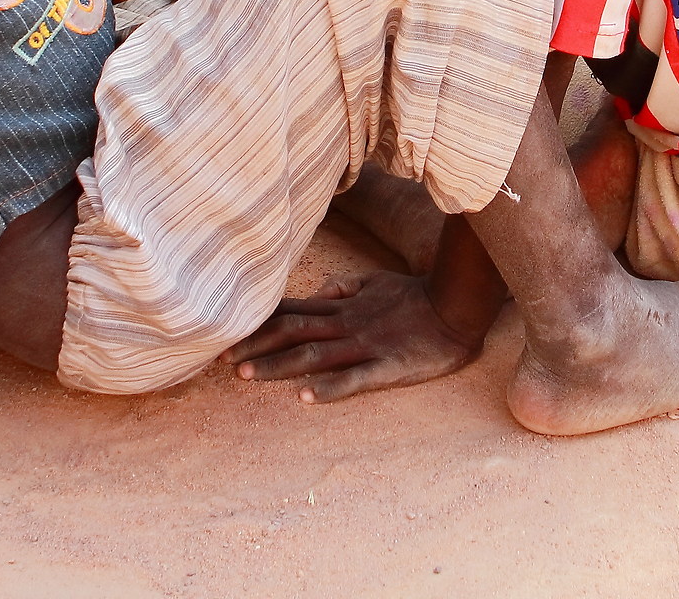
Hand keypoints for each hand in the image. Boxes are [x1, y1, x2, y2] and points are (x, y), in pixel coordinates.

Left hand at [223, 271, 481, 401]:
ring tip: (247, 376)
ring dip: (278, 365)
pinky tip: (307, 396)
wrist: (457, 305)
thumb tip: (320, 288)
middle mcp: (346, 323)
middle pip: (292, 333)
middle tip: (220, 361)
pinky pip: (355, 378)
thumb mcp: (377, 281)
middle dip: (255, 345)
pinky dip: (330, 387)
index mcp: (342, 306)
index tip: (226, 331)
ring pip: (314, 355)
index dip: (258, 322)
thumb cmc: (417, 295)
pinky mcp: (388, 366)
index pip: (292, 311)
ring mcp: (366, 344)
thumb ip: (346, 286)